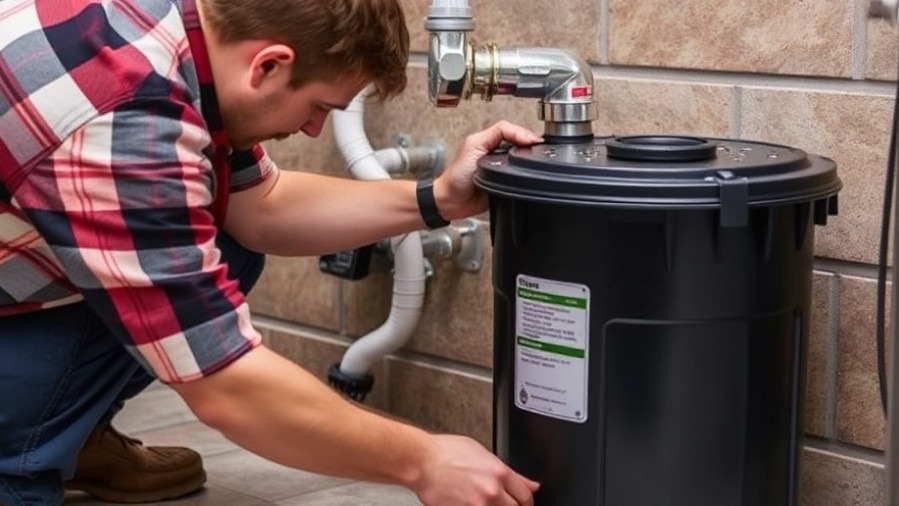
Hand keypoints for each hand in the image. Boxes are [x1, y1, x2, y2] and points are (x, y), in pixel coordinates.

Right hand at [412, 434, 539, 504]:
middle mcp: (491, 491)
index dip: (527, 500)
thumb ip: (508, 471)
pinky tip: (470, 503)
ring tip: (484, 501)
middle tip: (507, 503)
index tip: (524, 502)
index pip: (526, 495)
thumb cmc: (445, 453)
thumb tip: (529, 483)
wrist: (421, 462)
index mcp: (499, 473)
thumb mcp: (482, 452)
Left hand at [433, 121, 541, 220]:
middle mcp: (496, 153)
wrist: (452, 201)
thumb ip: (496, 135)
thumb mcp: (474, 146)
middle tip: (539, 149)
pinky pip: (520, 178)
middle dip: (530, 146)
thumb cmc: (456, 176)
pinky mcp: (505, 184)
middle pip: (520, 143)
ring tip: (537, 159)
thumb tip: (522, 136)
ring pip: (522, 160)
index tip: (534, 141)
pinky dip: (526, 176)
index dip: (524, 134)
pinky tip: (529, 174)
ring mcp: (502, 169)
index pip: (512, 130)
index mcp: (489, 140)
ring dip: (530, 160)